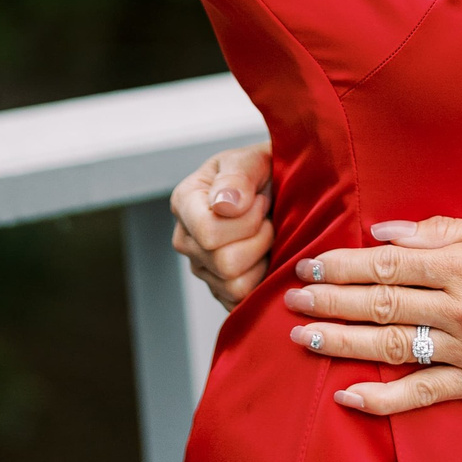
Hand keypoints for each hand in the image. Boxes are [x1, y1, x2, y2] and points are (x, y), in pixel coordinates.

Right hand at [170, 143, 274, 310]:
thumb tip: (224, 206)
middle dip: (259, 239)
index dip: (246, 220)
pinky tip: (264, 257)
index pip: (209, 232)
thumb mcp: (252, 160)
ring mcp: (199, 267)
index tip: (259, 200)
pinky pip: (240, 302)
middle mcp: (185, 238)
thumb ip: (237, 177)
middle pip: (224, 263)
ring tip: (266, 235)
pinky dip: (260, 282)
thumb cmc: (262, 171)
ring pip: (234, 285)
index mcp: (185, 202)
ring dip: (262, 259)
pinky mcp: (217, 289)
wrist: (277, 186)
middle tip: (268, 218)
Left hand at [284, 215, 461, 415]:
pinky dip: (383, 397)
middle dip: (331, 299)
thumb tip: (385, 234)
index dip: (344, 264)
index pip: (388, 264)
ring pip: (393, 345)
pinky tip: (348, 392)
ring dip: (343, 340)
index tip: (312, 262)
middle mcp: (461, 308)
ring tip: (305, 336)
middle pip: (381, 303)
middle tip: (293, 297)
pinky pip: (423, 392)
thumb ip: (440, 230)